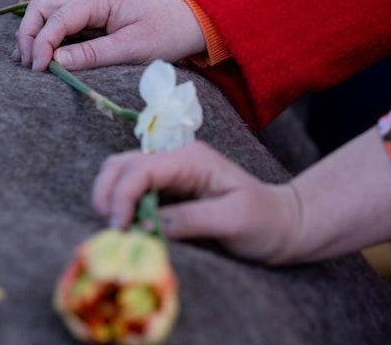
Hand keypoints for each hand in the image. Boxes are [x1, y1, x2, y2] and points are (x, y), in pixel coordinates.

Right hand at [13, 0, 205, 70]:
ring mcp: (86, 3)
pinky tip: (36, 53)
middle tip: (26, 65)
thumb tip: (55, 61)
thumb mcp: (133, 47)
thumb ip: (93, 53)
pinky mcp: (87, 15)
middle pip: (41, 6)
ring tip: (24, 61)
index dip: (42, 42)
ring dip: (31, 34)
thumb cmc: (165, 34)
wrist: (186, 23)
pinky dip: (43, 35)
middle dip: (28, 34)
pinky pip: (56, 20)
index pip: (56, 16)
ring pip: (44, 11)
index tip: (39, 69)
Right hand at [92, 142, 300, 264]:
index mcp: (191, 160)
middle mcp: (174, 161)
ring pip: (120, 175)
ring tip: (117, 230)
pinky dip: (120, 209)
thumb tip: (147, 224)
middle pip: (121, 164)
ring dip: (110, 199)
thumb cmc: (264, 221)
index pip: (142, 167)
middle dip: (106, 193)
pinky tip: (128, 229)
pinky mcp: (165, 192)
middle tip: (110, 228)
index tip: (119, 227)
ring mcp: (168, 175)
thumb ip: (191, 219)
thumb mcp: (234, 220)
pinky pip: (131, 193)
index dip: (122, 195)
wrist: (283, 225)